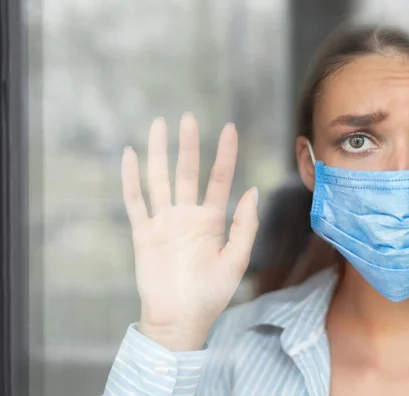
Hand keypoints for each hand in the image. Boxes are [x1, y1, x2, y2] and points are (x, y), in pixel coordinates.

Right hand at [121, 114, 258, 350]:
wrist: (180, 320)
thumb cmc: (211, 294)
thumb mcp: (235, 260)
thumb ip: (245, 226)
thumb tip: (252, 191)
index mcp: (211, 220)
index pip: (220, 179)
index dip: (225, 154)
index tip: (230, 128)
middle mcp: (187, 215)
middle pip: (187, 173)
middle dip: (189, 146)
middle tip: (189, 117)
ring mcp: (164, 222)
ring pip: (159, 180)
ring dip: (159, 154)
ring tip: (158, 125)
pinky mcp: (143, 233)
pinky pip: (135, 202)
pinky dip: (130, 180)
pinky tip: (128, 155)